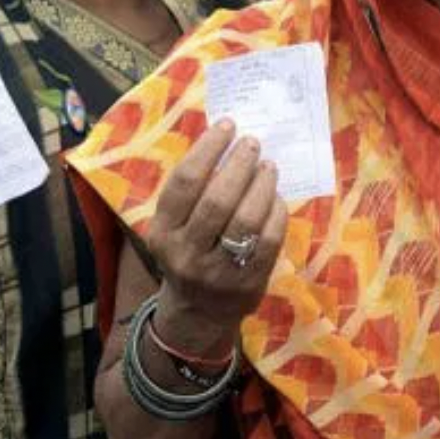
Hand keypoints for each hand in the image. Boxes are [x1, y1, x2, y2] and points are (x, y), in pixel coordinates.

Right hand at [147, 120, 287, 352]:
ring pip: (246, 219)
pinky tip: (276, 196)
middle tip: (252, 143)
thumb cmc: (187, 254)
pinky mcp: (248, 282)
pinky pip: (269, 240)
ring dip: (261, 185)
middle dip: (239, 164)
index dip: (208, 149)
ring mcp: (218, 271)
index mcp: (163, 232)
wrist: (197, 313)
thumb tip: (226, 140)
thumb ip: (192, 192)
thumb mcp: (173, 227)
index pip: (185, 182)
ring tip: (268, 166)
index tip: (227, 126)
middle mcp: (186, 253)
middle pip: (217, 199)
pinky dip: (276, 212)